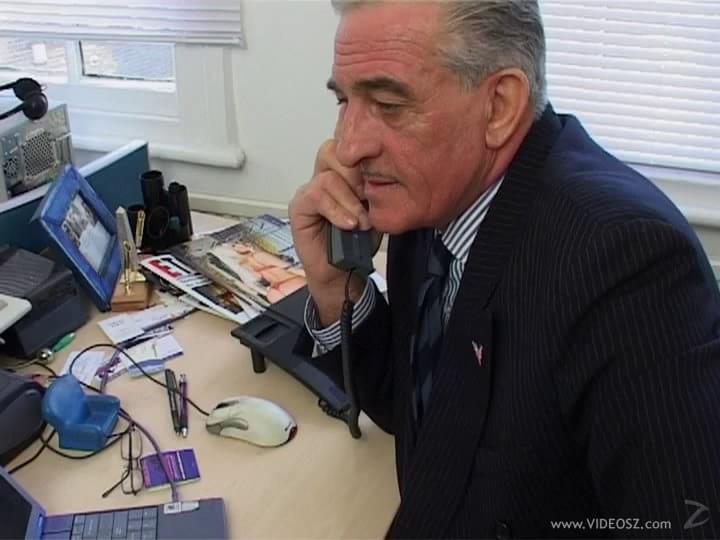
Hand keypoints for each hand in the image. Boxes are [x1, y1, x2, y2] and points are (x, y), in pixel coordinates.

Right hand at [288, 140, 369, 323]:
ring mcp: (310, 191)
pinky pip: (316, 195)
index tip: (382, 180)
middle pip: (333, 150)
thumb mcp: (376, 210)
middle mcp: (324, 177)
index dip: (365, 158)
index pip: (349, 146)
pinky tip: (348, 224)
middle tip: (369, 198)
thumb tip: (386, 172)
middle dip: (356, 174)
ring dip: (349, 200)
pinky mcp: (299, 206)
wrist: (343, 272)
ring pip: (328, 175)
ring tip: (360, 222)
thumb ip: (376, 189)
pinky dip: (336, 209)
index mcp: (343, 173)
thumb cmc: (358, 242)